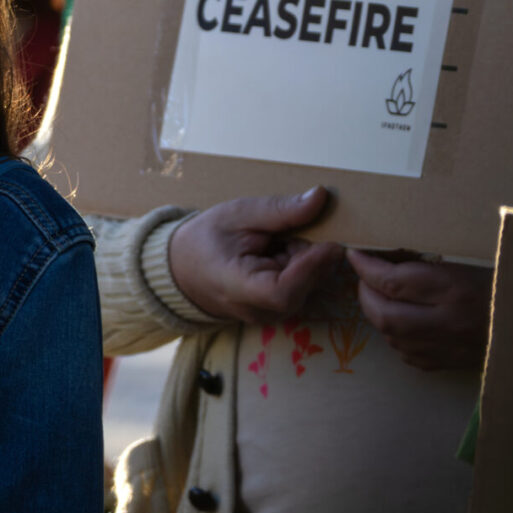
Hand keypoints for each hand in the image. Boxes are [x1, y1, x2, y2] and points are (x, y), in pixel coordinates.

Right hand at [169, 189, 346, 325]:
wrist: (182, 267)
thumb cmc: (206, 239)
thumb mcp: (237, 214)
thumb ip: (279, 210)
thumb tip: (321, 196)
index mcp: (238, 288)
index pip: (283, 291)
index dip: (311, 267)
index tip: (330, 241)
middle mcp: (258, 310)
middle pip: (305, 286)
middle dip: (311, 255)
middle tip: (290, 231)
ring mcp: (269, 316)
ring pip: (309, 287)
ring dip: (306, 260)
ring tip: (278, 242)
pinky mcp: (278, 312)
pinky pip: (303, 289)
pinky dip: (301, 268)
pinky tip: (279, 255)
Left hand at [347, 249, 490, 371]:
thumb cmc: (508, 283)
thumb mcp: (473, 263)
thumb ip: (431, 262)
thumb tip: (389, 255)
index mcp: (458, 290)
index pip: (394, 281)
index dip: (367, 267)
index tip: (354, 255)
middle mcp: (450, 323)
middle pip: (385, 314)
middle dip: (365, 295)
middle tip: (364, 279)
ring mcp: (449, 349)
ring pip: (393, 337)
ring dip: (378, 316)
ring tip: (379, 297)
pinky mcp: (451, 364)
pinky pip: (409, 354)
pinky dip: (396, 336)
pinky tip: (400, 322)